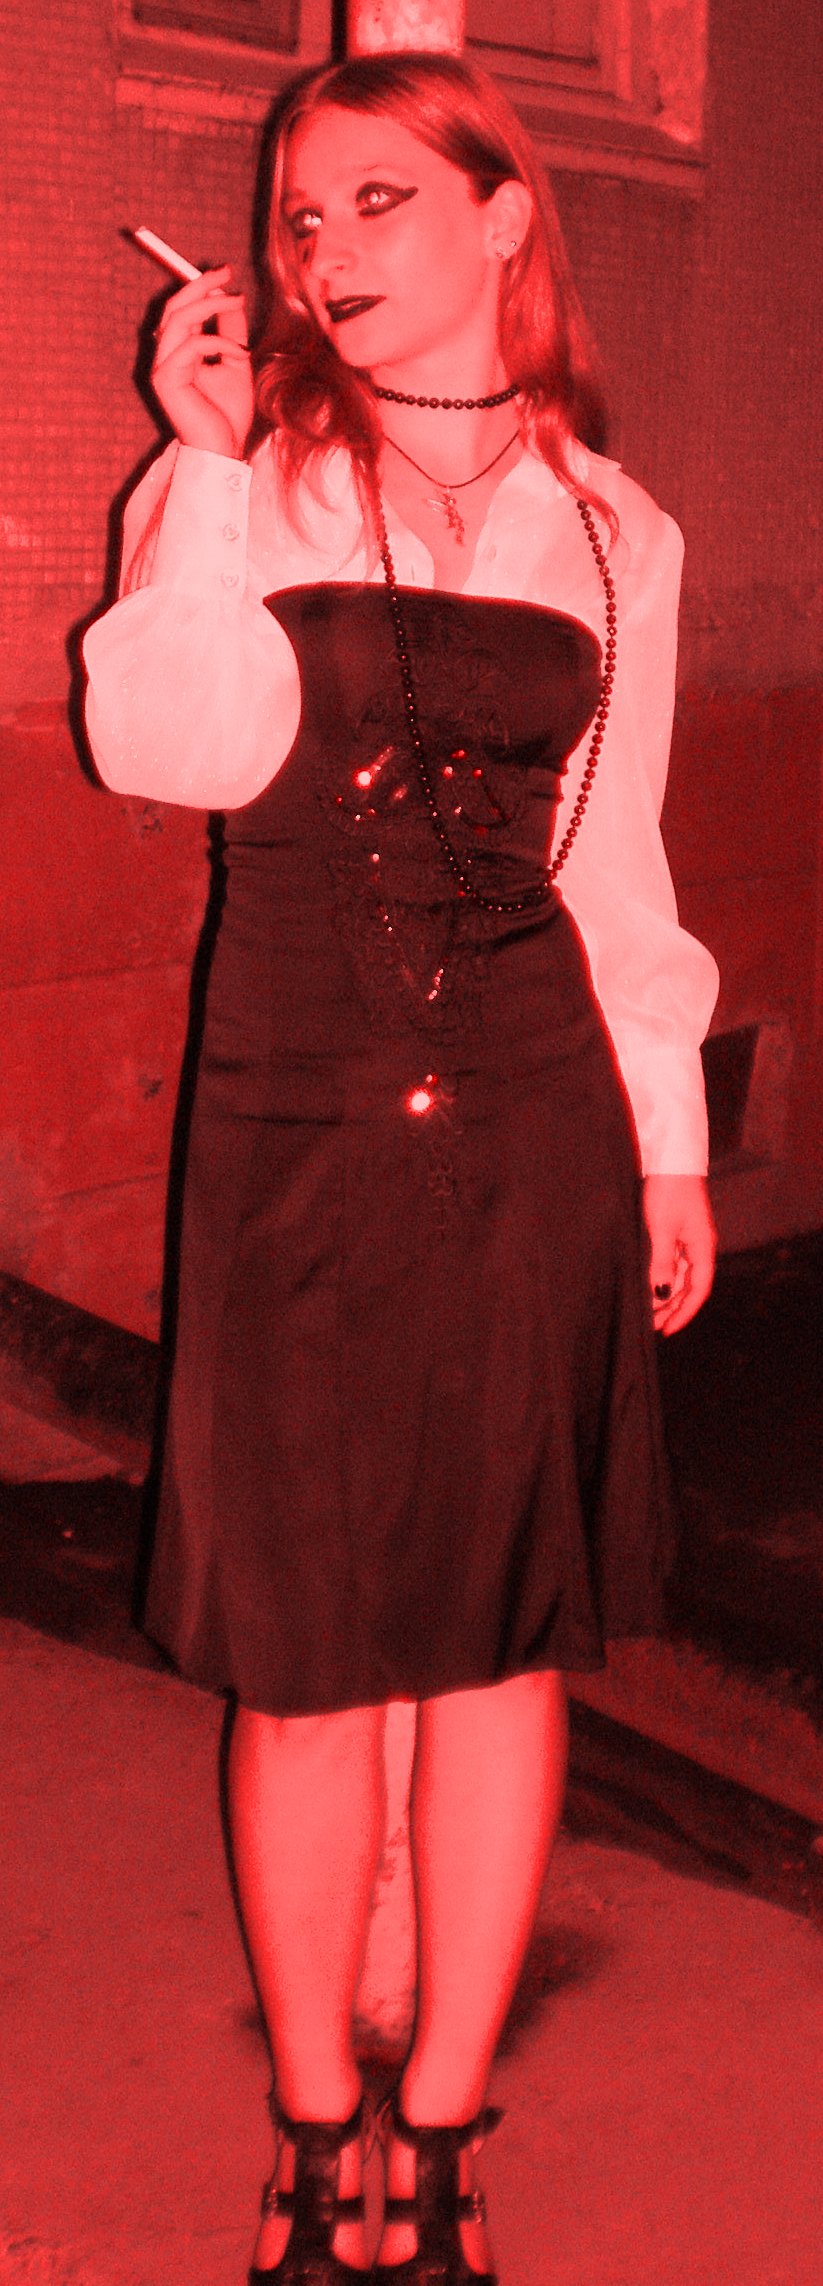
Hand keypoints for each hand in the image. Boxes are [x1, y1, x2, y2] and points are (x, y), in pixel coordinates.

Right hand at [150, 266, 253, 458]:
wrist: (224, 450)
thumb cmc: (227, 414)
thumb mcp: (235, 361)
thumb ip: (230, 330)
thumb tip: (231, 297)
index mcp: (177, 352)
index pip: (180, 309)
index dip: (198, 285)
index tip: (225, 271)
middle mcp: (165, 357)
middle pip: (174, 306)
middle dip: (200, 284)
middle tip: (227, 273)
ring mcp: (162, 368)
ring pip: (178, 319)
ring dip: (210, 305)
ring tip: (238, 302)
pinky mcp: (166, 381)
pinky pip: (191, 346)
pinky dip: (218, 343)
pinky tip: (239, 353)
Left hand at [643, 1173, 716, 1334]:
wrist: (670, 1158)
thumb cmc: (669, 1190)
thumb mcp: (662, 1229)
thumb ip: (662, 1263)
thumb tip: (662, 1294)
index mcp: (703, 1247)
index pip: (698, 1290)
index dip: (684, 1312)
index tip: (667, 1329)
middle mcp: (699, 1246)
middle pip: (690, 1286)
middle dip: (674, 1308)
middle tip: (653, 1327)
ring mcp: (688, 1239)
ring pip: (680, 1276)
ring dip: (667, 1295)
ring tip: (648, 1312)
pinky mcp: (676, 1231)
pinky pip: (673, 1263)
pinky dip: (662, 1278)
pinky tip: (649, 1285)